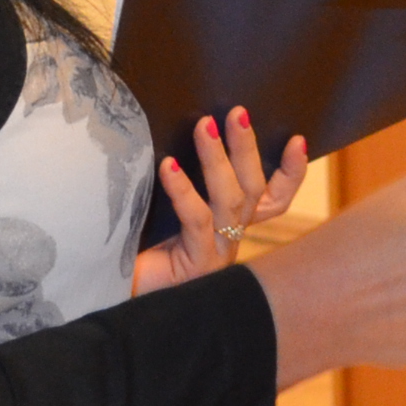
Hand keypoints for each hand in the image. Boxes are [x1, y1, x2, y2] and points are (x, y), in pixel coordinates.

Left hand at [134, 107, 310, 294]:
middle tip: (238, 113)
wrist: (107, 293)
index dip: (291, 173)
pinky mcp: (198, 266)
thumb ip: (179, 179)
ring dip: (218, 159)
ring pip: (230, 201)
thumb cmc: (133, 246)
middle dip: (248, 149)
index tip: (297, 139)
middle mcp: (230, 240)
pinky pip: (197, 220)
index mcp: (228, 226)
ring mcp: (217, 255)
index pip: (273, 199)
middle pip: (254, 190)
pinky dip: (184, 190)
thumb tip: (185, 130)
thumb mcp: (161, 207)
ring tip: (205, 126)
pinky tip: (168, 166)